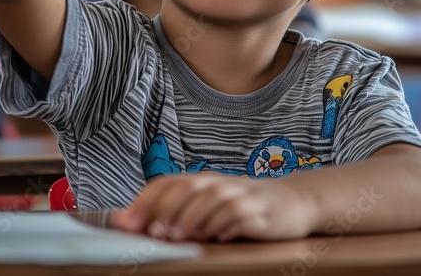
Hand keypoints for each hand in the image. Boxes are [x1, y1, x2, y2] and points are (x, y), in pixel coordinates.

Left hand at [110, 172, 313, 241]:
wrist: (293, 201)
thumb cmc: (244, 206)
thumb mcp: (211, 206)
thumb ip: (176, 211)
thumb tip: (131, 221)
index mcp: (203, 182)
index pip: (168, 183)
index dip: (145, 201)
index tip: (126, 223)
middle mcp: (220, 184)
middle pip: (189, 187)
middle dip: (166, 208)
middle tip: (152, 232)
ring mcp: (242, 196)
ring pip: (214, 199)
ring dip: (194, 217)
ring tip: (180, 237)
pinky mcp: (262, 212)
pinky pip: (242, 215)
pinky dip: (228, 225)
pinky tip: (218, 238)